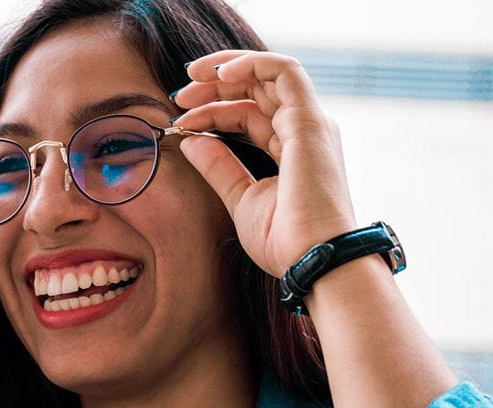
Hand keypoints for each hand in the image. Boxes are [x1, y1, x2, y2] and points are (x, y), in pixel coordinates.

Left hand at [172, 50, 356, 276]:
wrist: (313, 260)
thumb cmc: (285, 241)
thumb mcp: (240, 198)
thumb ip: (219, 166)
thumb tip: (190, 139)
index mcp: (290, 149)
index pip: (247, 114)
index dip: (211, 112)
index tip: (179, 122)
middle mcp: (303, 131)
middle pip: (256, 90)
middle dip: (214, 86)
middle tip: (179, 95)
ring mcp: (309, 124)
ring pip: (268, 75)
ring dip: (227, 70)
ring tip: (191, 77)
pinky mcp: (309, 121)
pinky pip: (284, 71)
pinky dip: (251, 63)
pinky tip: (219, 72)